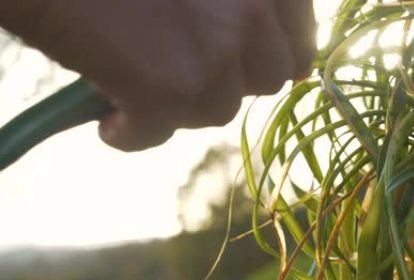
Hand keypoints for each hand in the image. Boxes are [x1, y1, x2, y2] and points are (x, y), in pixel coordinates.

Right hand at [2, 0, 315, 150]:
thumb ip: (248, 11)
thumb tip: (299, 69)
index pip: (300, 42)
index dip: (277, 58)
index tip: (253, 64)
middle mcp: (251, 18)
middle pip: (267, 80)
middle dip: (231, 80)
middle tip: (188, 65)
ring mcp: (215, 57)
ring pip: (217, 110)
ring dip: (181, 103)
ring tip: (139, 76)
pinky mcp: (170, 92)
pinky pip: (159, 133)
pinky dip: (134, 131)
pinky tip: (112, 117)